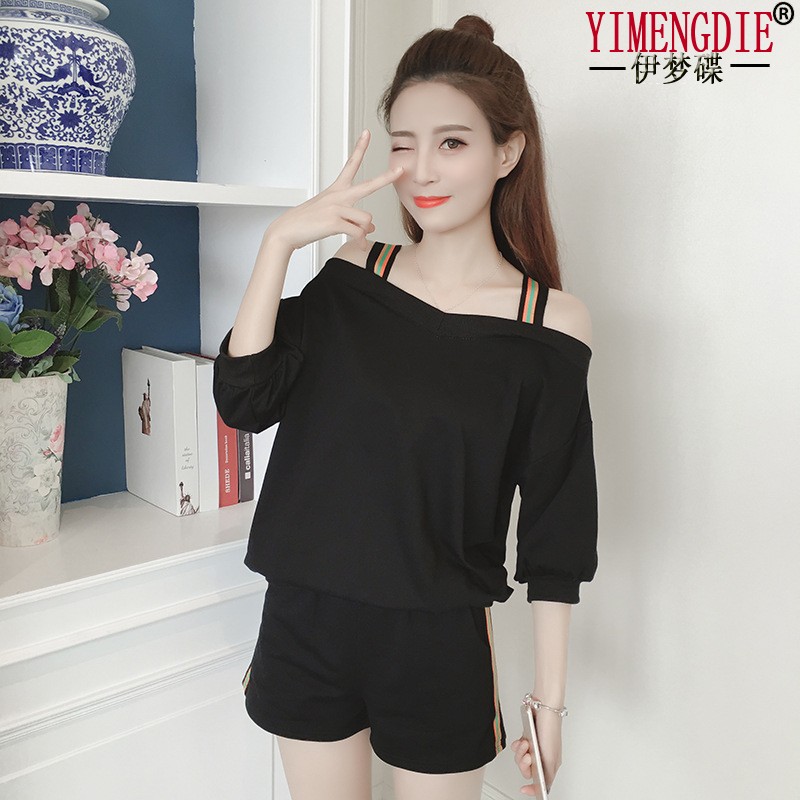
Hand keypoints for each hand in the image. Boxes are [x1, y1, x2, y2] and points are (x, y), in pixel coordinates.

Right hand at [266, 129, 403, 252]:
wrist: (287, 231)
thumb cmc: (306, 222)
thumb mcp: (331, 217)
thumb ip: (353, 218)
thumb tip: (371, 227)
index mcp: (336, 189)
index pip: (350, 164)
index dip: (360, 148)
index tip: (367, 133)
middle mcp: (338, 196)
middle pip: (368, 186)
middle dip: (386, 178)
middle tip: (400, 170)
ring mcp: (336, 208)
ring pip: (366, 219)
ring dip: (363, 231)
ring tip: (356, 238)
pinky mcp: (334, 222)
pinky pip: (358, 232)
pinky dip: (360, 241)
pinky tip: (358, 245)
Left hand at [510, 711, 562, 795]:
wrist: (543, 707)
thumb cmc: (551, 730)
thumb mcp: (551, 757)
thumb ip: (547, 774)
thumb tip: (544, 788)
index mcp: (550, 764)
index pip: (541, 782)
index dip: (532, 788)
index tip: (524, 789)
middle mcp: (542, 756)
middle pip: (528, 770)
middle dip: (524, 764)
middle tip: (527, 755)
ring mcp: (534, 746)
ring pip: (521, 758)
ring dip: (520, 752)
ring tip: (525, 744)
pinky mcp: (527, 737)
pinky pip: (518, 746)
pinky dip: (517, 744)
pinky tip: (521, 740)